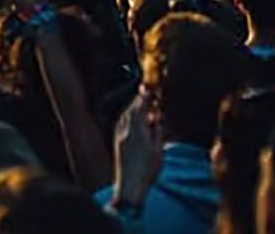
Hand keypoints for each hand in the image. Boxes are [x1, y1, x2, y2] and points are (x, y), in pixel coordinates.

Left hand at [112, 91, 163, 210]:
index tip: (148, 88)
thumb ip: (157, 132)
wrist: (129, 187)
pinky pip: (121, 122)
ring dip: (132, 106)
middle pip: (131, 110)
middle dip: (138, 100)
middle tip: (145, 90)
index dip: (144, 97)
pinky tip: (131, 115)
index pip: (140, 109)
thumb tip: (156, 119)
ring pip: (124, 115)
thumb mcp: (158, 151)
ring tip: (140, 101)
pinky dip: (127, 115)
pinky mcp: (116, 141)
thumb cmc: (147, 172)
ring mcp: (119, 136)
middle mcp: (126, 131)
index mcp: (138, 132)